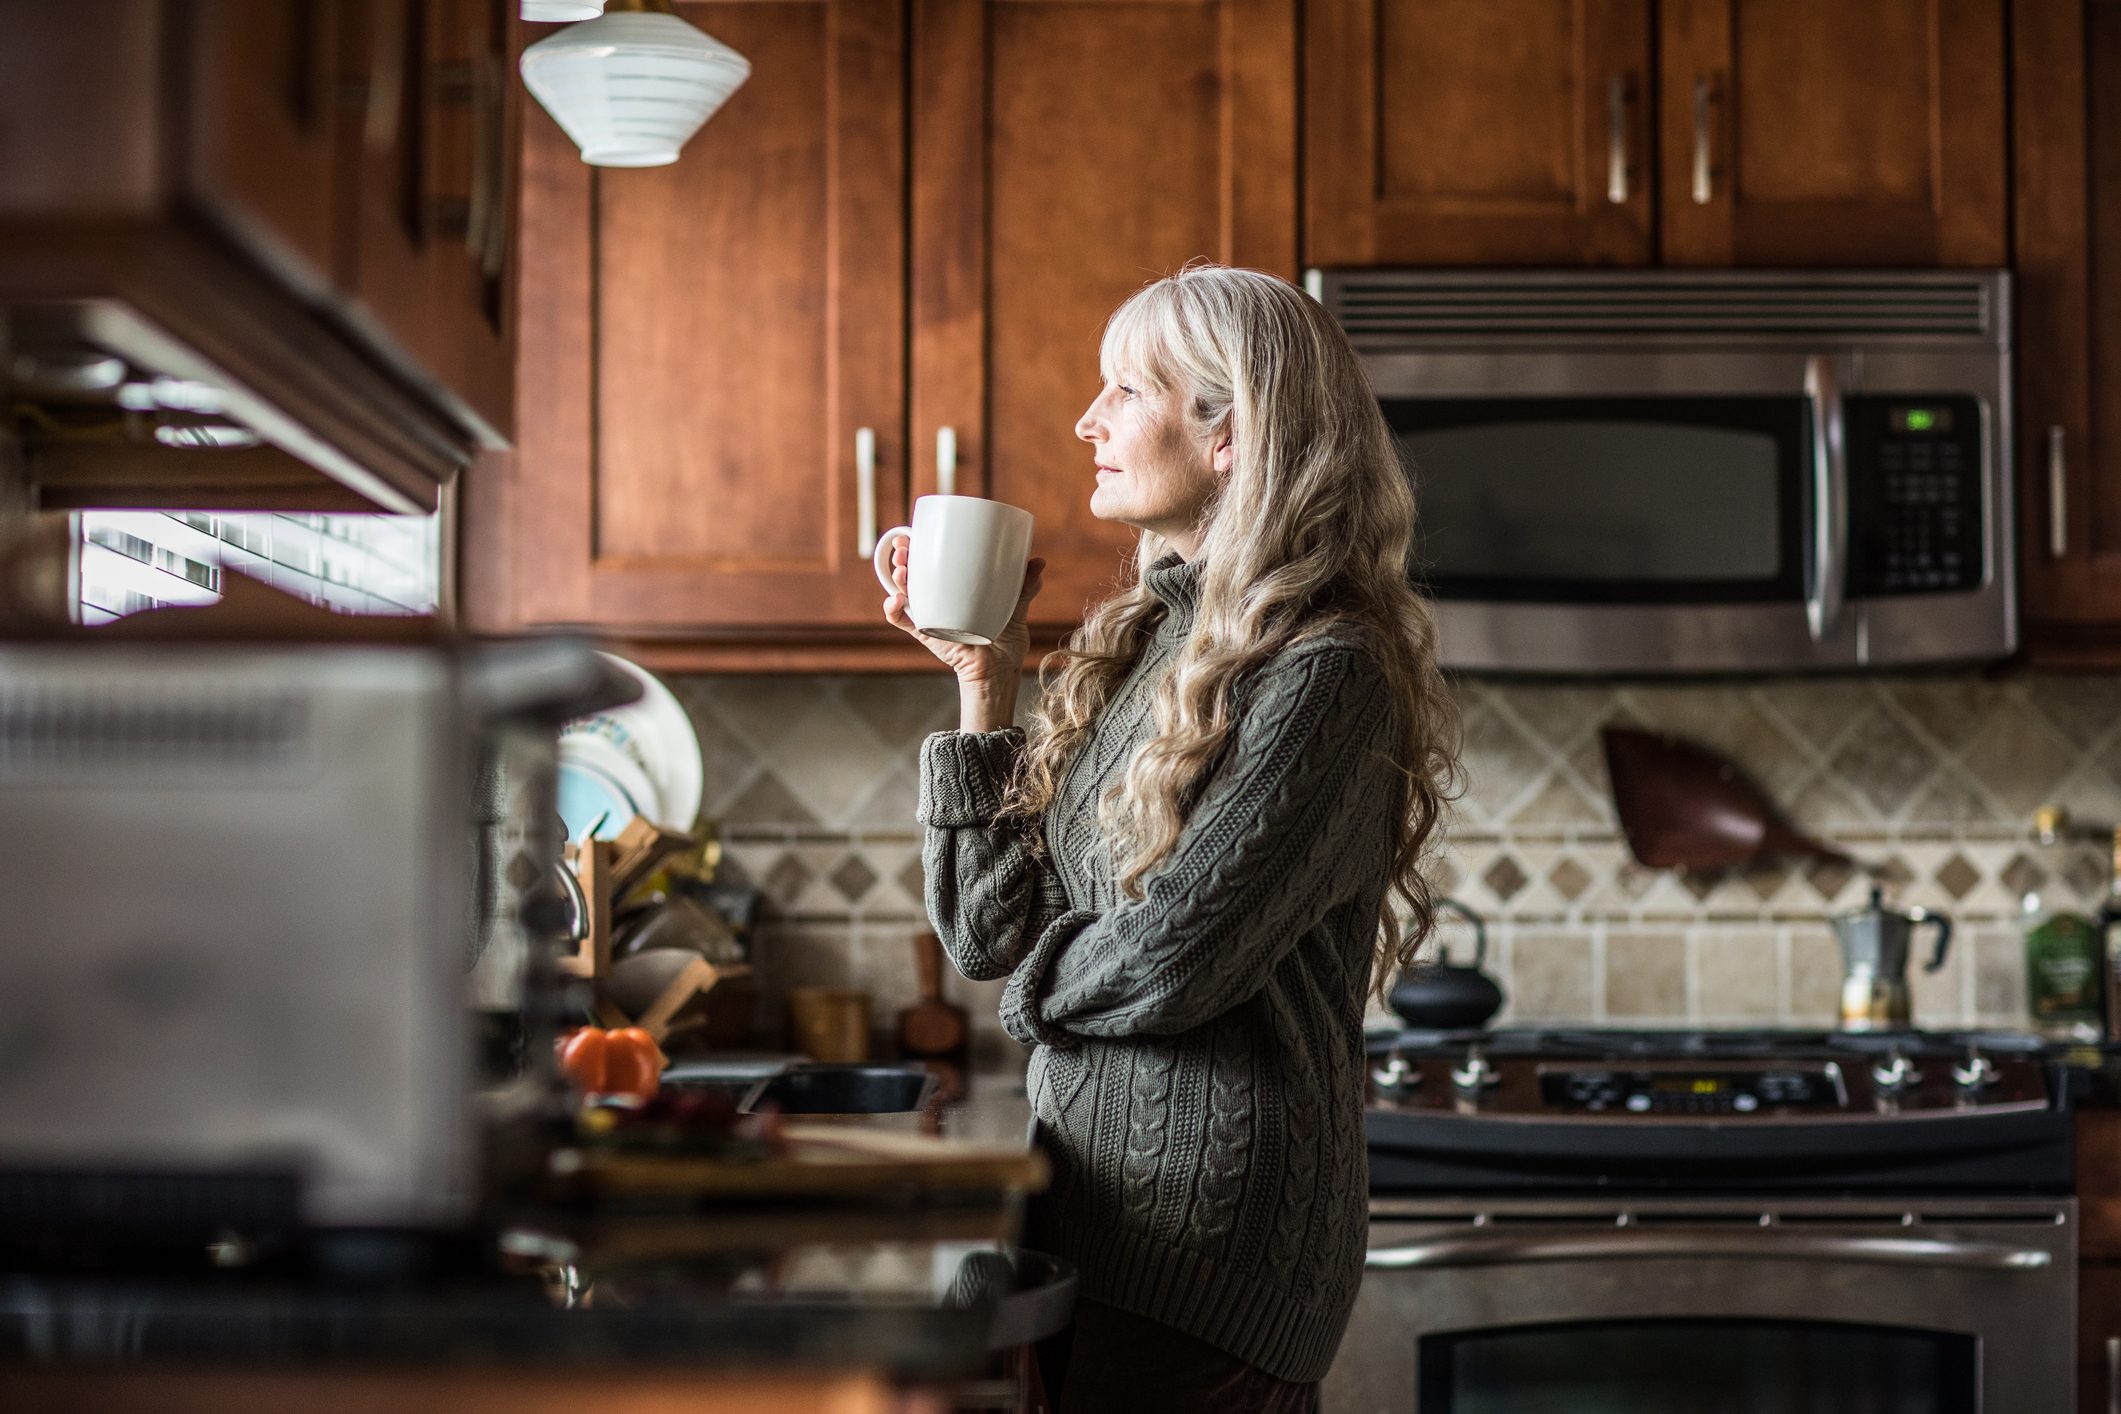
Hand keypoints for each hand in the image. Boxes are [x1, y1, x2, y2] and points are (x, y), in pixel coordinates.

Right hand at [883, 544, 1045, 688]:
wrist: (1001, 671)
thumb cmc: (1005, 640)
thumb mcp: (1016, 607)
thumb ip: (1024, 586)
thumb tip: (1038, 562)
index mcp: (955, 591)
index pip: (933, 563)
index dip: (920, 547)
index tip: (916, 532)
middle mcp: (939, 602)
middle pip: (913, 574)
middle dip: (903, 557)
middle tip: (904, 547)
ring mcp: (931, 617)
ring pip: (904, 594)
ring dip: (897, 578)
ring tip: (901, 569)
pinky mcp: (928, 634)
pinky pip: (905, 622)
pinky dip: (894, 611)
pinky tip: (895, 601)